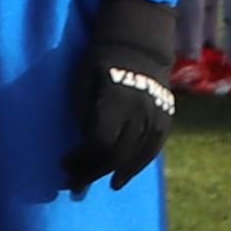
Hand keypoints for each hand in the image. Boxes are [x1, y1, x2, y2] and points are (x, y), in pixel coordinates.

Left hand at [66, 0, 176, 194]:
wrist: (138, 46)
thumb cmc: (100, 61)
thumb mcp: (82, 81)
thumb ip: (84, 112)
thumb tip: (84, 143)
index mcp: (117, 101)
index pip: (99, 142)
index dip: (81, 159)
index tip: (64, 164)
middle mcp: (141, 112)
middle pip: (117, 154)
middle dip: (94, 172)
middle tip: (75, 184)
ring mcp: (157, 117)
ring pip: (137, 156)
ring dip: (117, 173)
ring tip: (101, 185)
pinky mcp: (166, 120)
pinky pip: (153, 150)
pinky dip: (138, 165)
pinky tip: (124, 174)